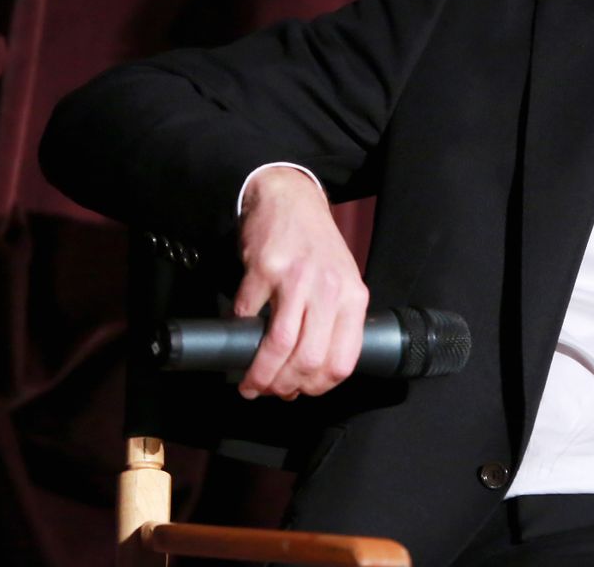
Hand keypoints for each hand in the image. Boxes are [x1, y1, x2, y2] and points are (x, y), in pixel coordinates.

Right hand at [232, 166, 368, 398]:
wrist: (290, 200)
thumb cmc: (316, 247)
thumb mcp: (341, 282)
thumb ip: (334, 321)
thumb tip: (310, 373)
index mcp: (352, 297)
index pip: (343, 360)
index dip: (318, 386)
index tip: (301, 392)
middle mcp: (328, 288)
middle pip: (308, 359)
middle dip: (285, 386)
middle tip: (270, 392)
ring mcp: (296, 278)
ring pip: (279, 345)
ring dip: (260, 374)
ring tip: (250, 383)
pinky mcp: (264, 269)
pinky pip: (247, 315)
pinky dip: (240, 334)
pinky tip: (240, 339)